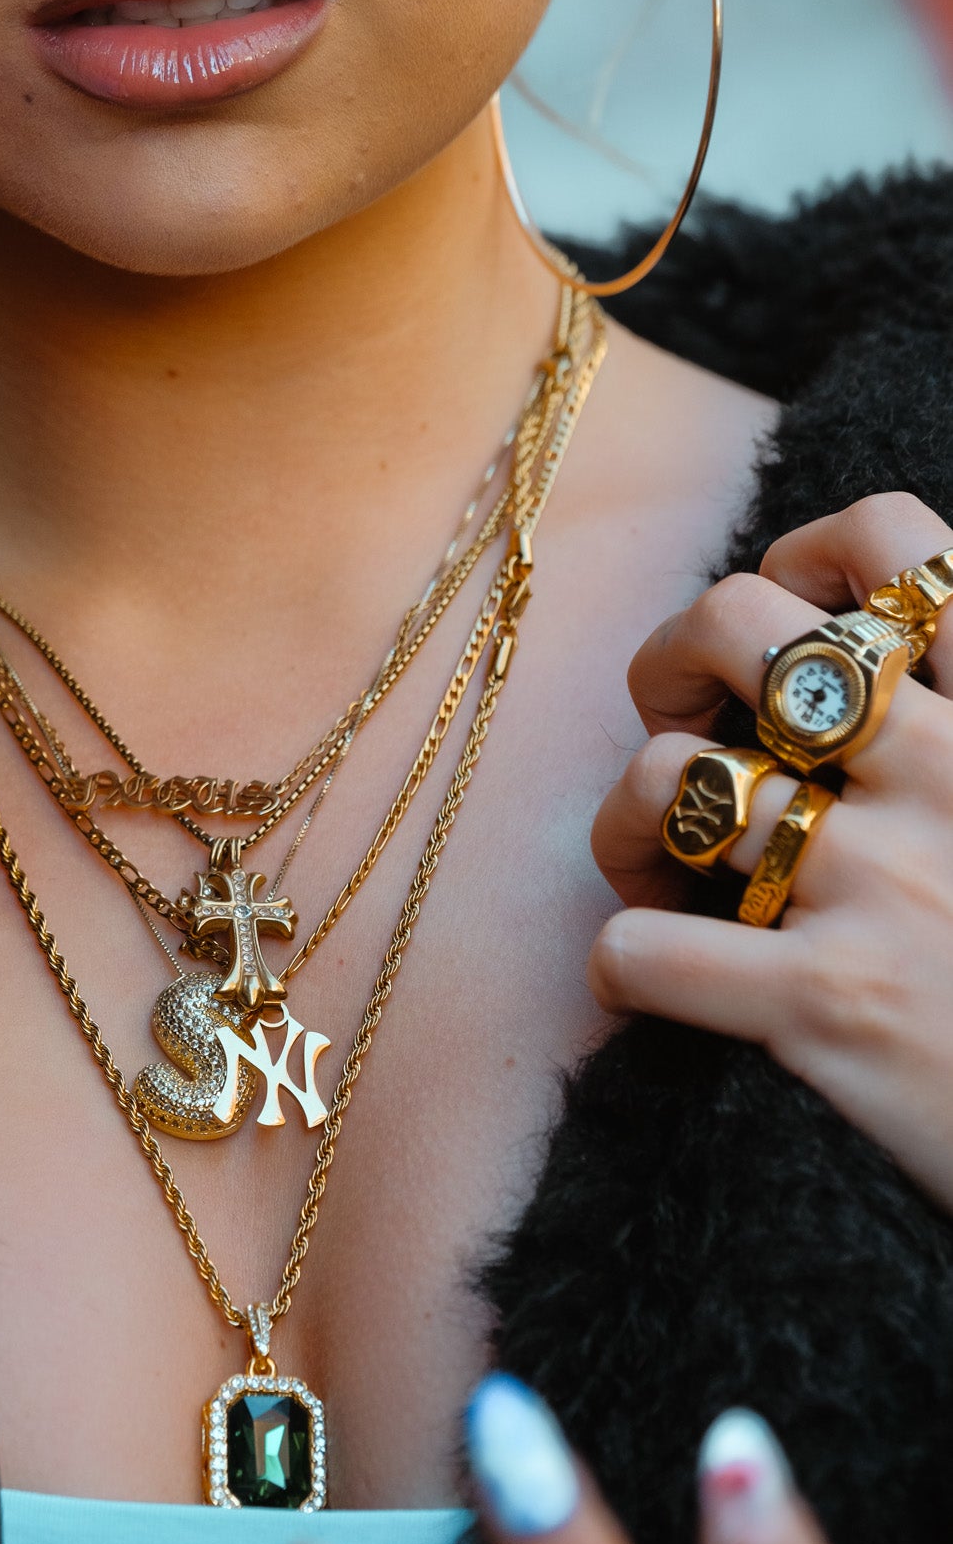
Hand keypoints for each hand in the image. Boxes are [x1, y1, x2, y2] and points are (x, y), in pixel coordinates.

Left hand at [587, 494, 952, 1214]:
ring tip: (651, 874)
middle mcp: (945, 772)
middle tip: (682, 733)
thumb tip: (888, 685)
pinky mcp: (824, 1003)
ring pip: (664, 778)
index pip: (892, 539)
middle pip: (733, 624)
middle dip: (666, 665)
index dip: (801, 557)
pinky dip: (623, 965)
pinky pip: (640, 949)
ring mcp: (878, 883)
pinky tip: (658, 986)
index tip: (785, 632)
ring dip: (627, 827)